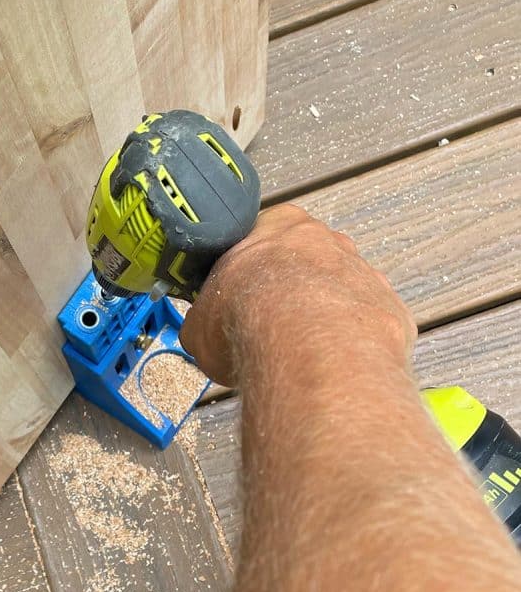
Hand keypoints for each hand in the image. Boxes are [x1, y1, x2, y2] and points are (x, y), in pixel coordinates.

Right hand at [179, 204, 415, 387]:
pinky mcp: (391, 310)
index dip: (250, 269)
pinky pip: (368, 327)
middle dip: (291, 293)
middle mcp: (327, 240)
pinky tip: (330, 367)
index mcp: (278, 224)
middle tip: (268, 329)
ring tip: (298, 355)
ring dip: (323, 320)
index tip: (240, 297)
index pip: (263, 235)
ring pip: (341, 294)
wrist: (307, 348)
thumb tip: (202, 336)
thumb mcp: (199, 322)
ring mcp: (365, 274)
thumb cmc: (249, 318)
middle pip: (307, 262)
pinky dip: (351, 345)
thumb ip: (204, 320)